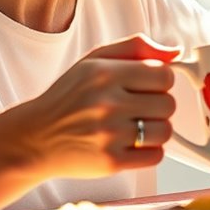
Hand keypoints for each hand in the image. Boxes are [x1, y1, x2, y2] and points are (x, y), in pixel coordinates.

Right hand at [23, 34, 180, 178]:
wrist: (35, 137)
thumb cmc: (69, 96)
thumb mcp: (94, 60)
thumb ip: (134, 47)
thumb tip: (174, 51)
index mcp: (104, 73)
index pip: (164, 74)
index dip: (160, 80)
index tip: (147, 86)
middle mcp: (107, 103)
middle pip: (169, 104)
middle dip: (158, 106)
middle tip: (138, 108)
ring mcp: (109, 135)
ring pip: (166, 131)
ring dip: (156, 130)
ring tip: (135, 126)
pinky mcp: (111, 162)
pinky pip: (156, 156)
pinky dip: (149, 151)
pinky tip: (131, 144)